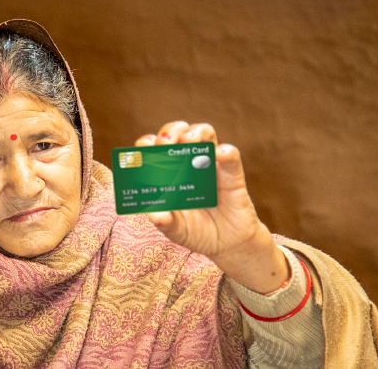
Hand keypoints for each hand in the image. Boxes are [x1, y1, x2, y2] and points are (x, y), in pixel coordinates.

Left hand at [135, 121, 289, 293]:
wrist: (228, 245)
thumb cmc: (197, 231)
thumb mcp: (178, 230)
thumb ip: (166, 223)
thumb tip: (154, 215)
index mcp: (169, 173)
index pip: (154, 149)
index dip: (147, 144)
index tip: (144, 149)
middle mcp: (188, 163)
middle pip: (178, 134)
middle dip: (170, 132)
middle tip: (166, 142)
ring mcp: (211, 165)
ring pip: (205, 135)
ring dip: (196, 132)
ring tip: (189, 138)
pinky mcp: (233, 174)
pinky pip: (231, 157)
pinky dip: (226, 152)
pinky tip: (220, 154)